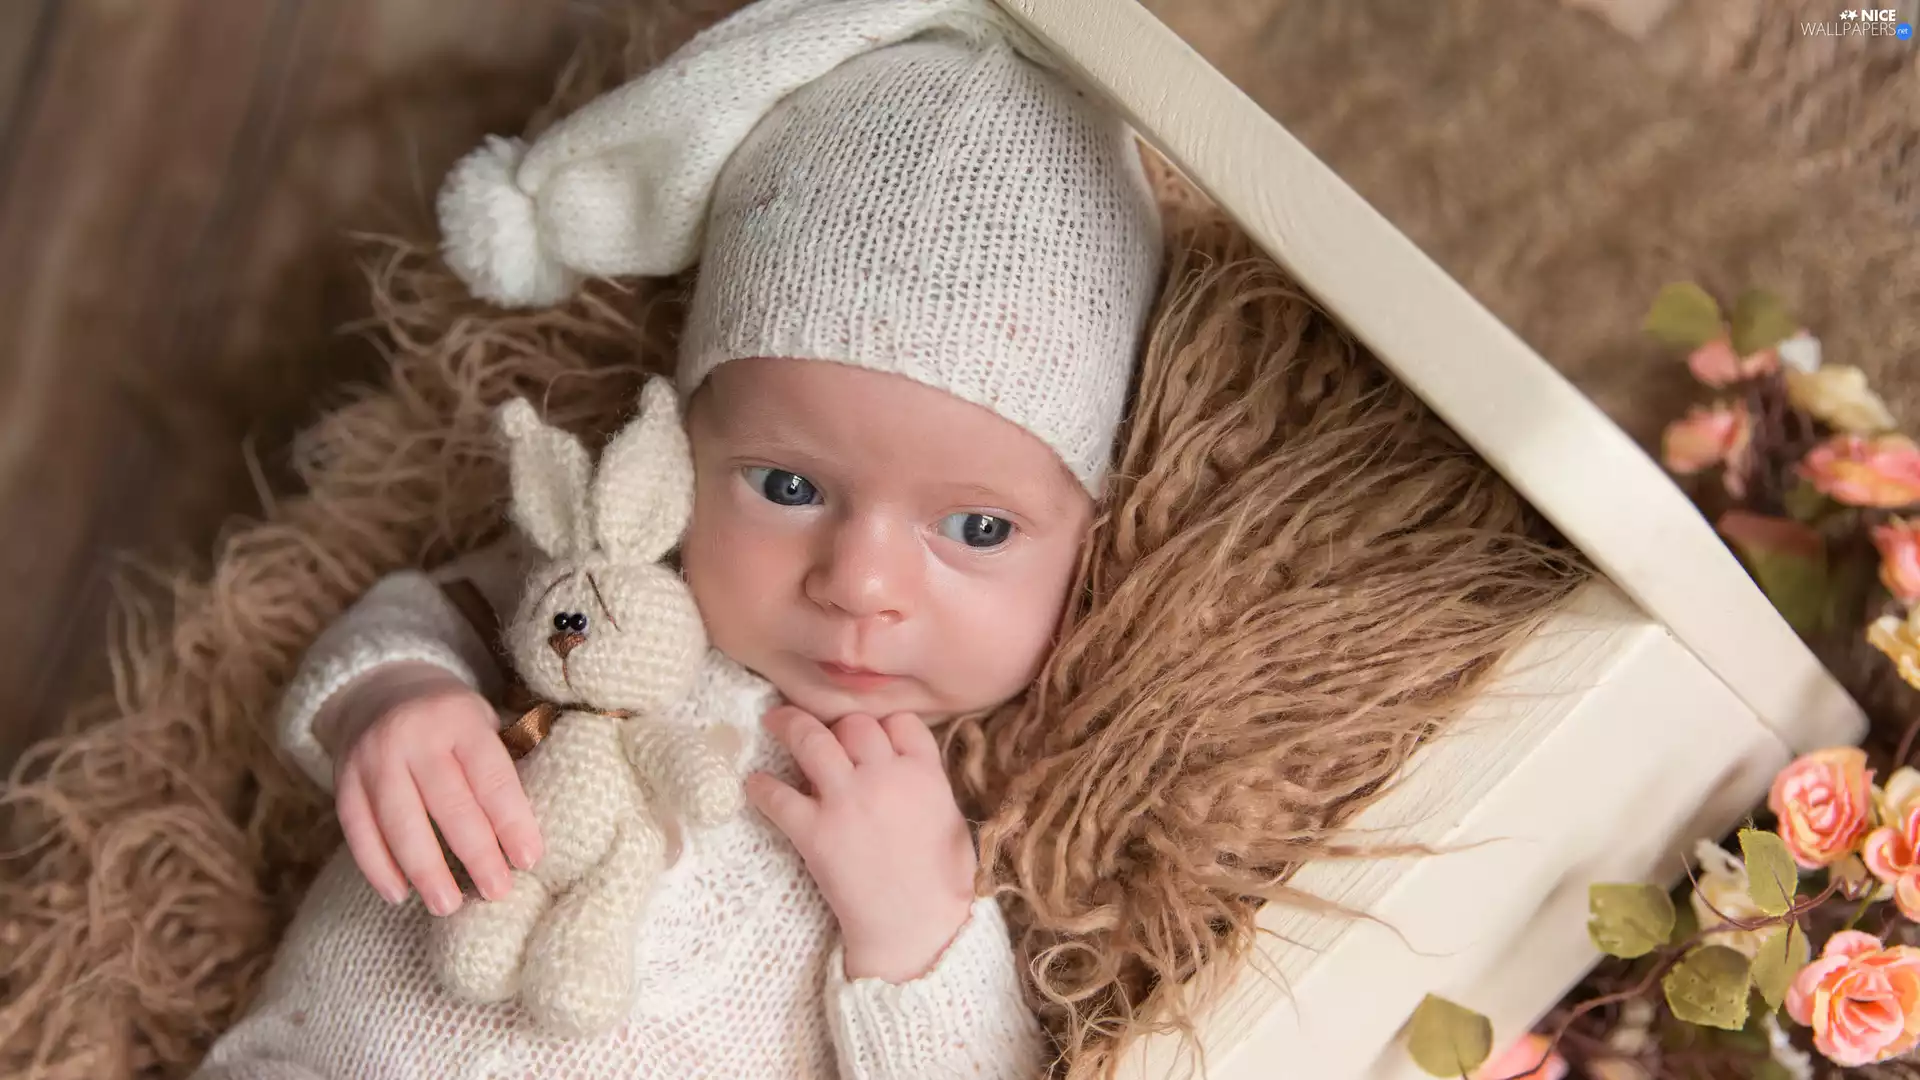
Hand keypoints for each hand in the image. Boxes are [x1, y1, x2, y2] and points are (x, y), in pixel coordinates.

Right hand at [328, 662, 541, 915]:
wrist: (381, 689)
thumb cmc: (450, 721)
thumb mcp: (483, 723)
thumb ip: (500, 768)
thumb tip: (525, 839)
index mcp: (460, 718)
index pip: (491, 776)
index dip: (512, 821)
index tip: (530, 860)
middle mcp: (414, 735)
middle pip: (449, 803)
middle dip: (477, 853)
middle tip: (497, 892)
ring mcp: (373, 758)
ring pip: (400, 822)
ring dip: (426, 870)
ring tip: (448, 905)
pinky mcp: (343, 781)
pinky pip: (358, 831)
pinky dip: (378, 867)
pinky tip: (399, 894)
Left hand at [746, 706, 976, 983]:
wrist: (918, 929)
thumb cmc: (943, 883)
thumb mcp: (949, 819)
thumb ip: (927, 784)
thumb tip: (908, 769)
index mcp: (923, 773)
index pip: (898, 721)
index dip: (882, 723)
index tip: (871, 733)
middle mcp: (883, 776)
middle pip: (854, 723)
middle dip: (839, 725)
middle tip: (822, 728)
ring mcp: (846, 801)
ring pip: (811, 741)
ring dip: (789, 725)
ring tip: (774, 719)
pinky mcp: (814, 832)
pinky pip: (778, 796)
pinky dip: (762, 787)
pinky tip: (755, 785)